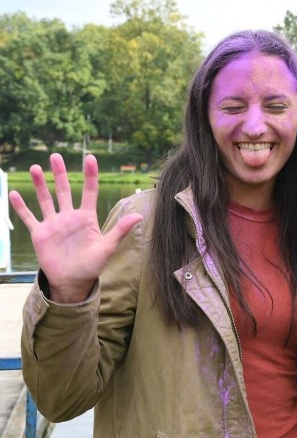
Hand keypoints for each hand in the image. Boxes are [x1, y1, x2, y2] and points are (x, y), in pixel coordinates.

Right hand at [8, 153, 142, 302]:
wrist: (73, 282)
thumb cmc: (92, 265)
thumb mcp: (108, 247)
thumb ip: (120, 230)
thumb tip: (140, 216)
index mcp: (87, 217)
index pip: (89, 191)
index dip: (90, 175)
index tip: (90, 157)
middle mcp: (69, 217)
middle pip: (64, 190)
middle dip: (60, 173)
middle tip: (56, 156)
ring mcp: (54, 224)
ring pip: (45, 199)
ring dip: (39, 184)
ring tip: (34, 167)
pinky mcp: (40, 234)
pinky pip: (29, 217)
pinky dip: (21, 207)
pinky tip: (14, 193)